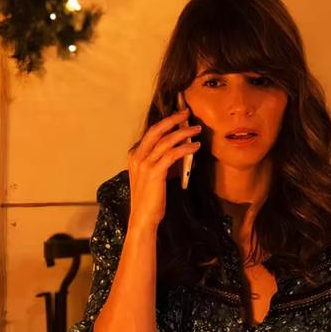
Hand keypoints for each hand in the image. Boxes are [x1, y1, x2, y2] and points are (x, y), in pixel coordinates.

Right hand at [126, 108, 200, 228]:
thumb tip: (178, 150)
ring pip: (166, 140)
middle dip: (172, 119)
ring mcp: (144, 164)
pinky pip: (172, 154)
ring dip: (183, 133)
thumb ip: (160, 162)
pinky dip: (185, 148)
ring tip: (196, 129)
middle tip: (186, 113)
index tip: (179, 117)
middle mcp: (137, 157)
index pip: (151, 133)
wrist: (143, 218)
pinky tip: (195, 146)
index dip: (166, 123)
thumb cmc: (150, 199)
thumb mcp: (152, 176)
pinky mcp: (154, 172)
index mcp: (134, 156)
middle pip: (156, 130)